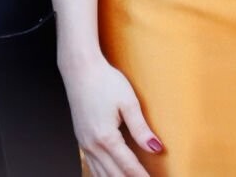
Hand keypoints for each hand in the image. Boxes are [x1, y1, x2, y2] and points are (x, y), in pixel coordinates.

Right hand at [62, 55, 161, 176]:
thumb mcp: (128, 103)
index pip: (128, 165)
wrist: (79, 69)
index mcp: (106, 137)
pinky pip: (92, 165)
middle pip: (114, 174)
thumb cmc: (105, 81)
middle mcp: (92, 144)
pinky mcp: (81, 139)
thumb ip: (141, 129)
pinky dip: (103, 175)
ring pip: (100, 174)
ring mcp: (84, 143)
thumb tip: (156, 148)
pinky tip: (111, 175)